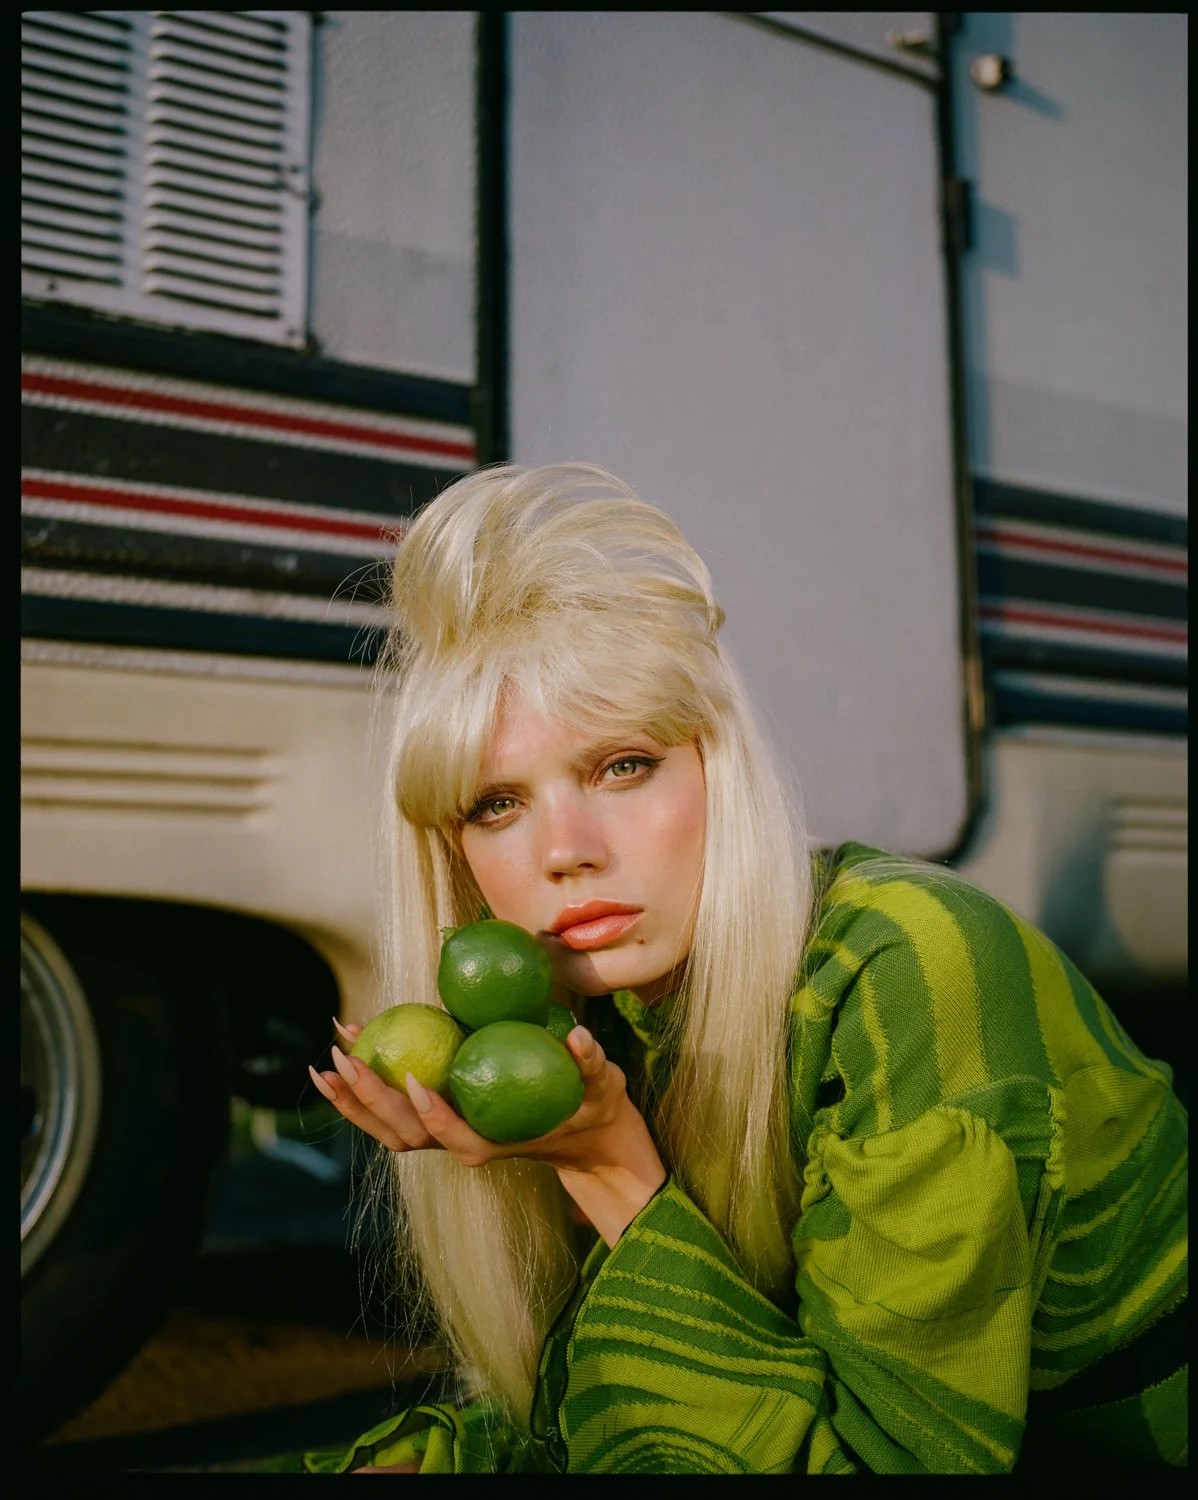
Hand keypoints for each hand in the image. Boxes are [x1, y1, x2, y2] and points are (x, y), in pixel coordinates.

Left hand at [309, 1018, 664, 1245]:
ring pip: (389, 1129)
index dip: (433, 1114)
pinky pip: (393, 1109)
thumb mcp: (605, 1084)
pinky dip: (366, 1087)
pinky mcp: (440, 1120)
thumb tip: (581, 1037)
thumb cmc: (595, 1107)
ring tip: (325, 1060)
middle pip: (405, 1134)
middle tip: (344, 1058)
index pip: (457, 1137)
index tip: (415, 1079)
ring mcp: (447, 1135)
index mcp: (498, 1142)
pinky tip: (351, 1045)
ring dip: (353, 1100)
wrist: (587, 1135)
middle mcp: (464, 1144)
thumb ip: (592, 1063)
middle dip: (370, 1100)